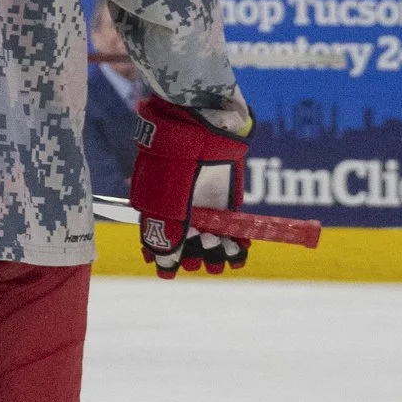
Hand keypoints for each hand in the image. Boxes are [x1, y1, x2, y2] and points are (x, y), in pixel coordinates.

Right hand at [129, 95, 249, 276]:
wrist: (199, 131)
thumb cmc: (173, 165)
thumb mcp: (162, 202)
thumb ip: (163, 235)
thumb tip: (165, 265)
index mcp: (159, 210)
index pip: (161, 244)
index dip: (166, 259)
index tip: (171, 270)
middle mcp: (182, 212)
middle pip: (189, 247)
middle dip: (195, 256)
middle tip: (201, 254)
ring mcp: (206, 208)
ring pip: (214, 243)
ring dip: (219, 254)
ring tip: (226, 253)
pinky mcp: (227, 203)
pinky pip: (234, 230)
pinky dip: (239, 243)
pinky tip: (242, 249)